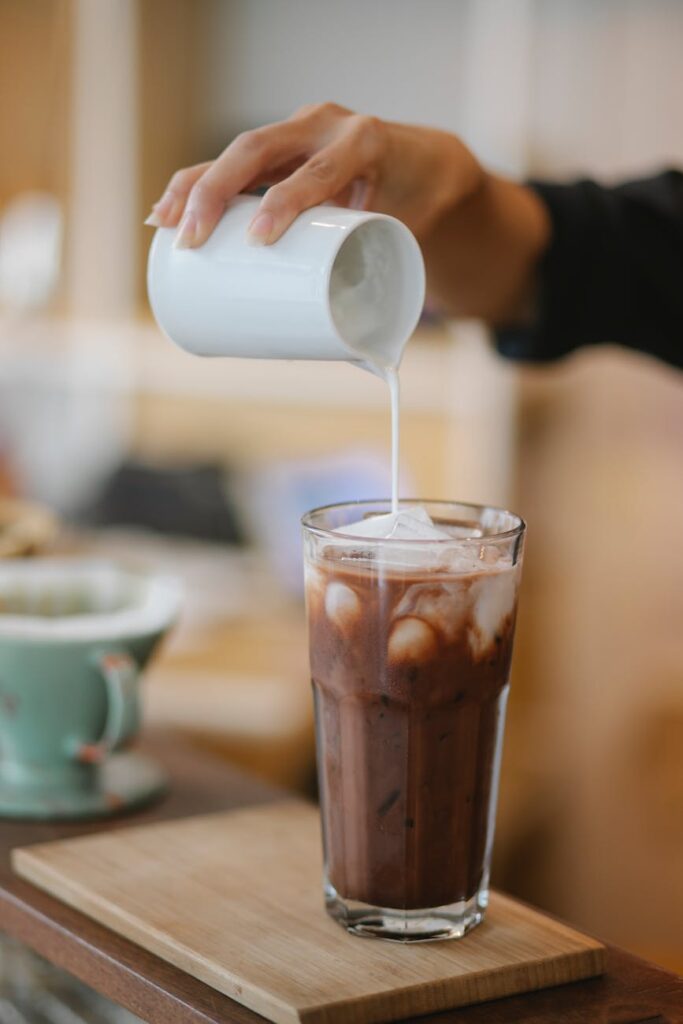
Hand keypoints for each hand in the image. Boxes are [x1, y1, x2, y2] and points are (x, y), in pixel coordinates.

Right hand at [145, 102, 482, 248]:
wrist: (423, 161)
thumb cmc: (418, 202)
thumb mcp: (412, 228)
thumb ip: (387, 276)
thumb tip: (365, 354)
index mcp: (364, 141)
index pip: (318, 170)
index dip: (286, 201)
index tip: (259, 239)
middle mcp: (324, 126)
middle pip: (259, 148)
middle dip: (217, 192)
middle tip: (191, 238)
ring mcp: (296, 133)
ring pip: (235, 152)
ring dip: (194, 187)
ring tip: (162, 225)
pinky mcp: (277, 150)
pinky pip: (229, 162)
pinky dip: (195, 184)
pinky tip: (164, 212)